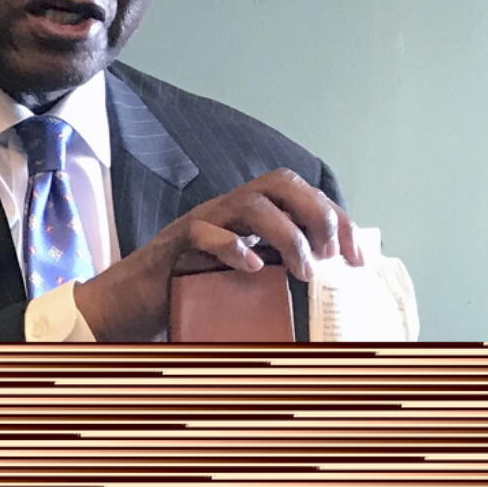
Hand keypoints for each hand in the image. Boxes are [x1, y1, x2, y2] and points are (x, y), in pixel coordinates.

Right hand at [73, 168, 363, 340]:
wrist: (131, 303)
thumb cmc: (188, 291)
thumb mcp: (243, 279)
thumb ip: (275, 271)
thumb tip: (329, 291)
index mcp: (248, 215)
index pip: (300, 195)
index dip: (335, 218)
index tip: (356, 256)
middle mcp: (228, 210)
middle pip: (280, 183)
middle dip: (316, 213)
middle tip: (329, 254)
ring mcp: (201, 223)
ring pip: (250, 203)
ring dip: (286, 234)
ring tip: (300, 269)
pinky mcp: (175, 245)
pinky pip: (204, 233)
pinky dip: (233, 247)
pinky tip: (252, 268)